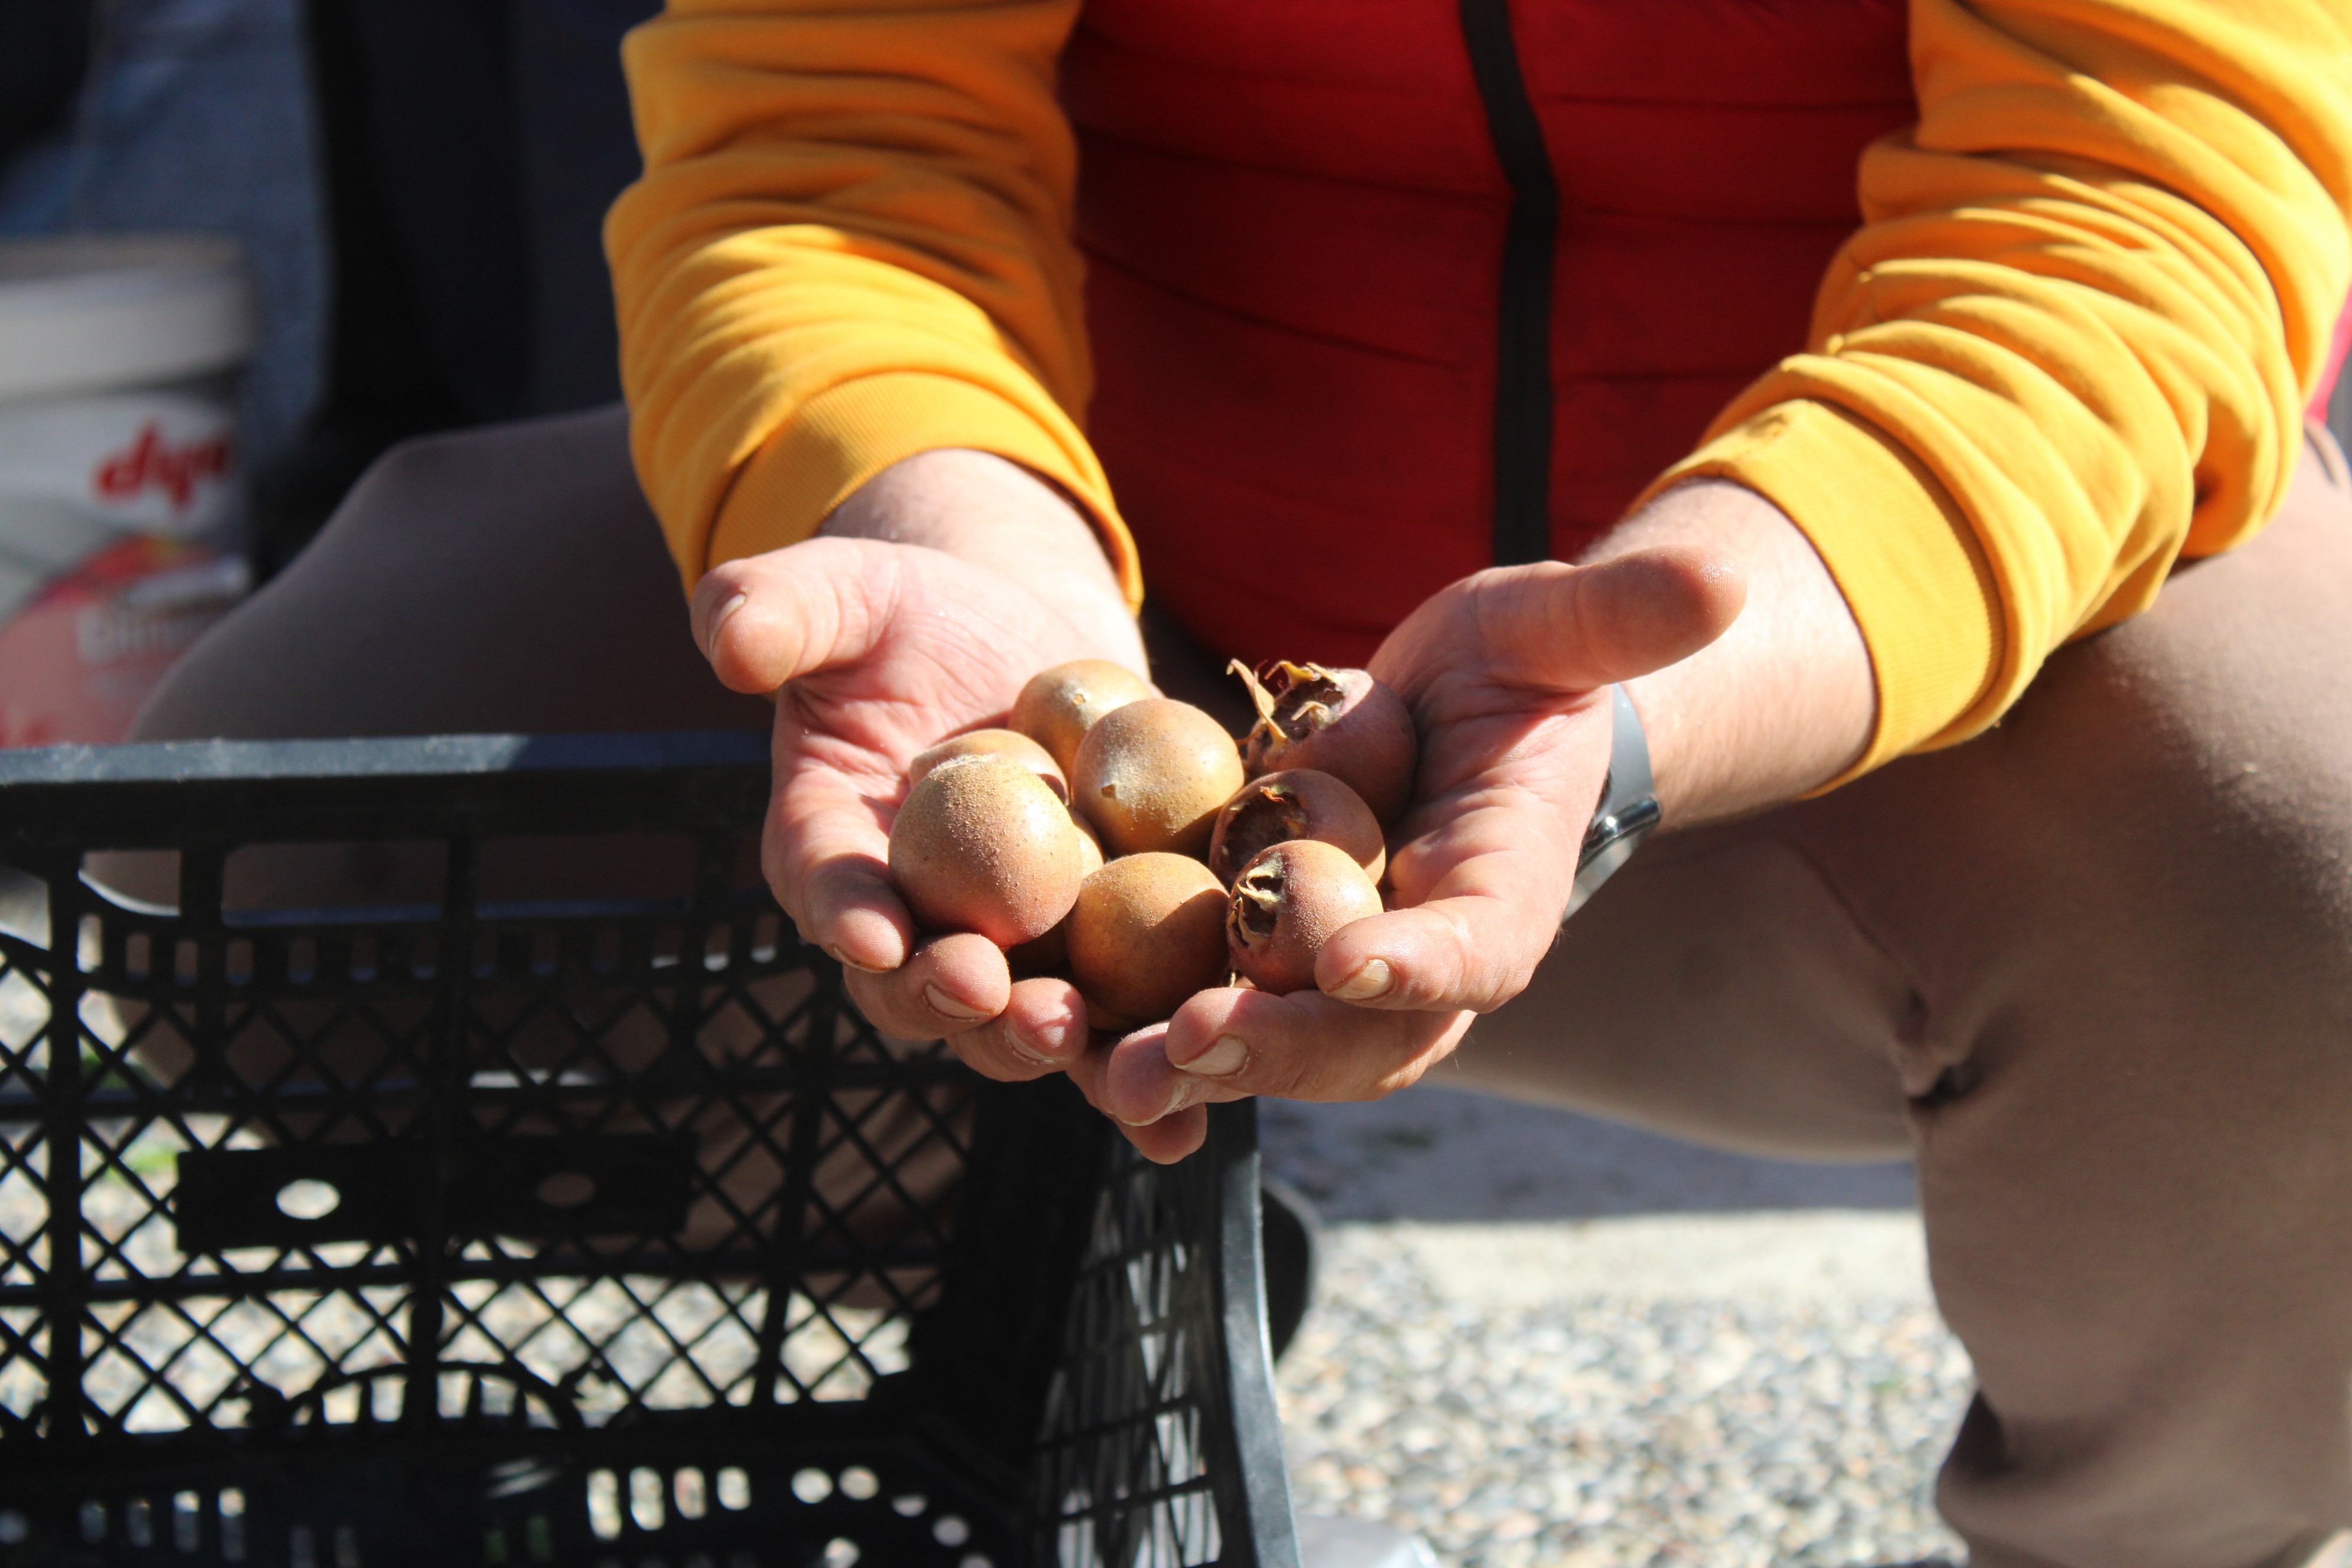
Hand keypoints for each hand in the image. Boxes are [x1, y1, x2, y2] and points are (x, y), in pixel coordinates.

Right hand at [692, 450, 1142, 1071]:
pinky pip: (1123, 1017)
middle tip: (997, 998)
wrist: (1016, 632)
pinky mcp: (1102, 947)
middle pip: (924, 987)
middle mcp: (916, 920)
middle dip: (958, 1003)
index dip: (845, 913)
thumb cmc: (910, 611)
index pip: (827, 887)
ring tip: (1085, 1043)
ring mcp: (1012, 945)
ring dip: (1052, 1044)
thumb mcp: (843, 591)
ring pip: (1022, 1020)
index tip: (873, 934)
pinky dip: (1150, 1068)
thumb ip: (778, 610)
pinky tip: (1187, 1119)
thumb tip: (727, 638)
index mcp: (834, 849)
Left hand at [1069, 547, 1744, 1161]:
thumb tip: (1720, 583)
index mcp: (1504, 892)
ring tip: (1118, 1072)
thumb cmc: (1521, 666)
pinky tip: (1066, 1041)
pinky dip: (1149, 1036)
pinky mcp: (1266, 962)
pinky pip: (1212, 1015)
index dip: (1423, 964)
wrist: (1461, 714)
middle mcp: (1422, 962)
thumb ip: (1620, 617)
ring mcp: (1340, 978)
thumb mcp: (1555, 625)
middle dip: (1283, 1043)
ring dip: (1201, 1066)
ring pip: (1278, 1045)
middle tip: (1195, 1040)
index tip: (1356, 961)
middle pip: (1362, 1032)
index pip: (1477, 946)